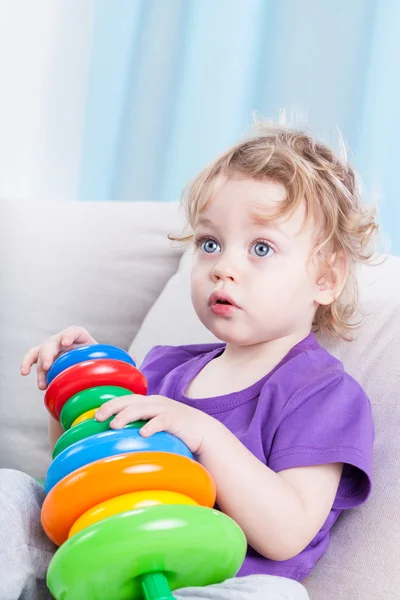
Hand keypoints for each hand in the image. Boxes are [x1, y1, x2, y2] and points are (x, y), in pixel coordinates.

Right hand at [20, 325, 96, 389]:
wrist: (88, 367)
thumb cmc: (96, 362)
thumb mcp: (101, 360)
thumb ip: (103, 362)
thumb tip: (110, 368)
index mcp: (80, 337)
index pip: (74, 332)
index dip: (69, 335)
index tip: (66, 343)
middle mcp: (63, 340)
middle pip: (53, 342)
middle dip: (48, 354)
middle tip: (47, 366)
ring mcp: (52, 347)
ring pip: (41, 352)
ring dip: (39, 367)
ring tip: (42, 383)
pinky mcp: (43, 356)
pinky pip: (32, 357)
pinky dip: (27, 363)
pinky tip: (24, 372)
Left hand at [95, 394, 219, 454]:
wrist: (203, 431)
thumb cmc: (175, 431)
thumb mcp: (155, 425)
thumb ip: (139, 427)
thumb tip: (116, 443)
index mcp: (148, 403)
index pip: (125, 399)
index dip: (110, 405)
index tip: (95, 416)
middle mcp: (155, 403)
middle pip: (130, 400)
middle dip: (112, 407)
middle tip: (98, 418)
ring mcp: (165, 409)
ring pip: (142, 408)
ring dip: (126, 416)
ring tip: (114, 425)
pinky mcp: (176, 420)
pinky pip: (162, 421)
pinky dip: (151, 426)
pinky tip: (143, 434)